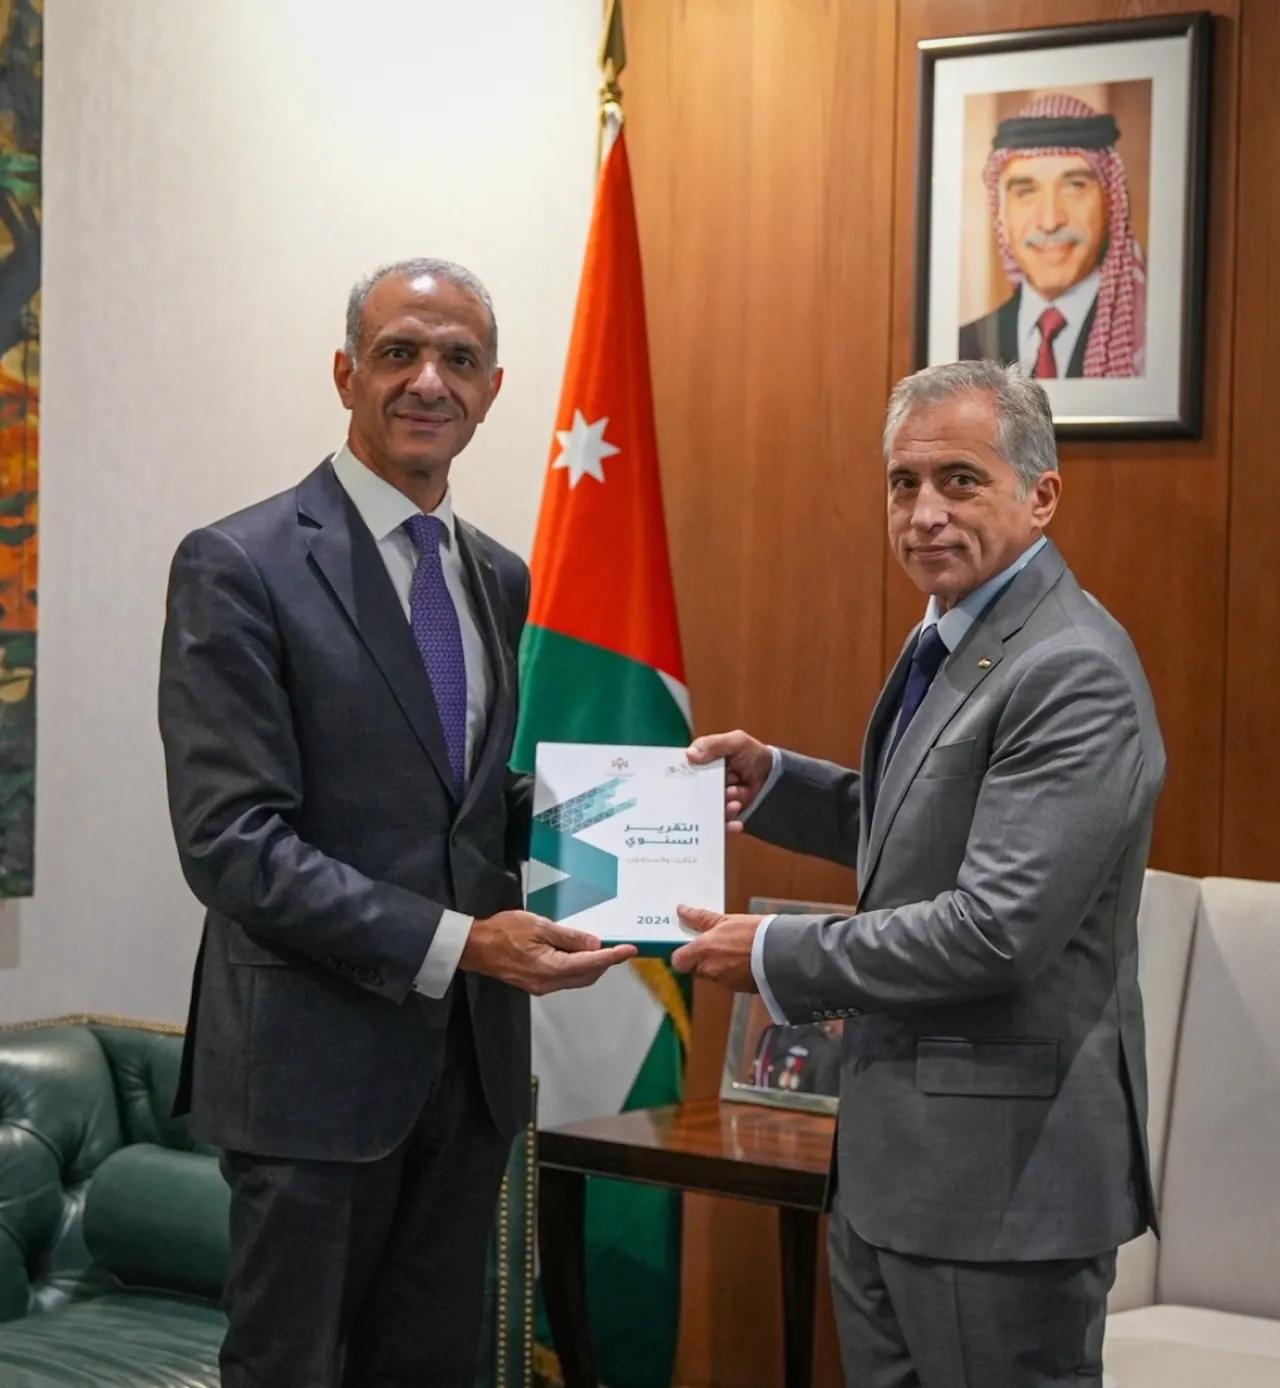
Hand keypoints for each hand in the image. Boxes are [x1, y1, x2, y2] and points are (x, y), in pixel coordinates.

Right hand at [461, 911, 636, 996]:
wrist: (474, 947)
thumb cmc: (502, 932)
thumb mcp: (538, 926)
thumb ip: (568, 937)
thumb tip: (594, 944)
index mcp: (551, 968)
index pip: (591, 964)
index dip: (613, 956)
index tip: (630, 950)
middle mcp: (549, 983)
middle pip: (588, 975)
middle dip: (605, 962)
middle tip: (618, 946)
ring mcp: (542, 986)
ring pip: (577, 978)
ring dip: (592, 965)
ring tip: (601, 948)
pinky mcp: (536, 984)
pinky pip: (565, 978)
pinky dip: (577, 966)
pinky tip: (578, 953)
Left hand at [670, 905, 762, 991]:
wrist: (781, 953)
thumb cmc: (753, 933)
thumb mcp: (726, 919)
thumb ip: (700, 918)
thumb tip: (681, 910)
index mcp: (702, 950)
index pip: (678, 961)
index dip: (683, 955)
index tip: (691, 945)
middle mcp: (709, 969)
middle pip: (696, 969)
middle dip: (704, 959)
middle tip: (718, 944)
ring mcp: (724, 981)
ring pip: (714, 975)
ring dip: (721, 966)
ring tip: (737, 951)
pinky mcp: (739, 990)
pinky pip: (730, 982)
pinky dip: (735, 974)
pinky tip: (747, 961)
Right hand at [687, 730, 772, 831]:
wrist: (775, 777)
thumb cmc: (753, 756)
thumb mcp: (737, 742)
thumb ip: (714, 744)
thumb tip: (689, 755)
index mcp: (703, 765)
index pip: (685, 771)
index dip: (681, 776)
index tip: (684, 780)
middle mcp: (705, 784)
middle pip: (694, 794)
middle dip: (707, 794)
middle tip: (723, 788)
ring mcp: (715, 801)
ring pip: (709, 810)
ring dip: (722, 806)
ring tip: (736, 798)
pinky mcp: (725, 815)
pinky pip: (721, 824)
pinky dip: (728, 825)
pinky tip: (737, 824)